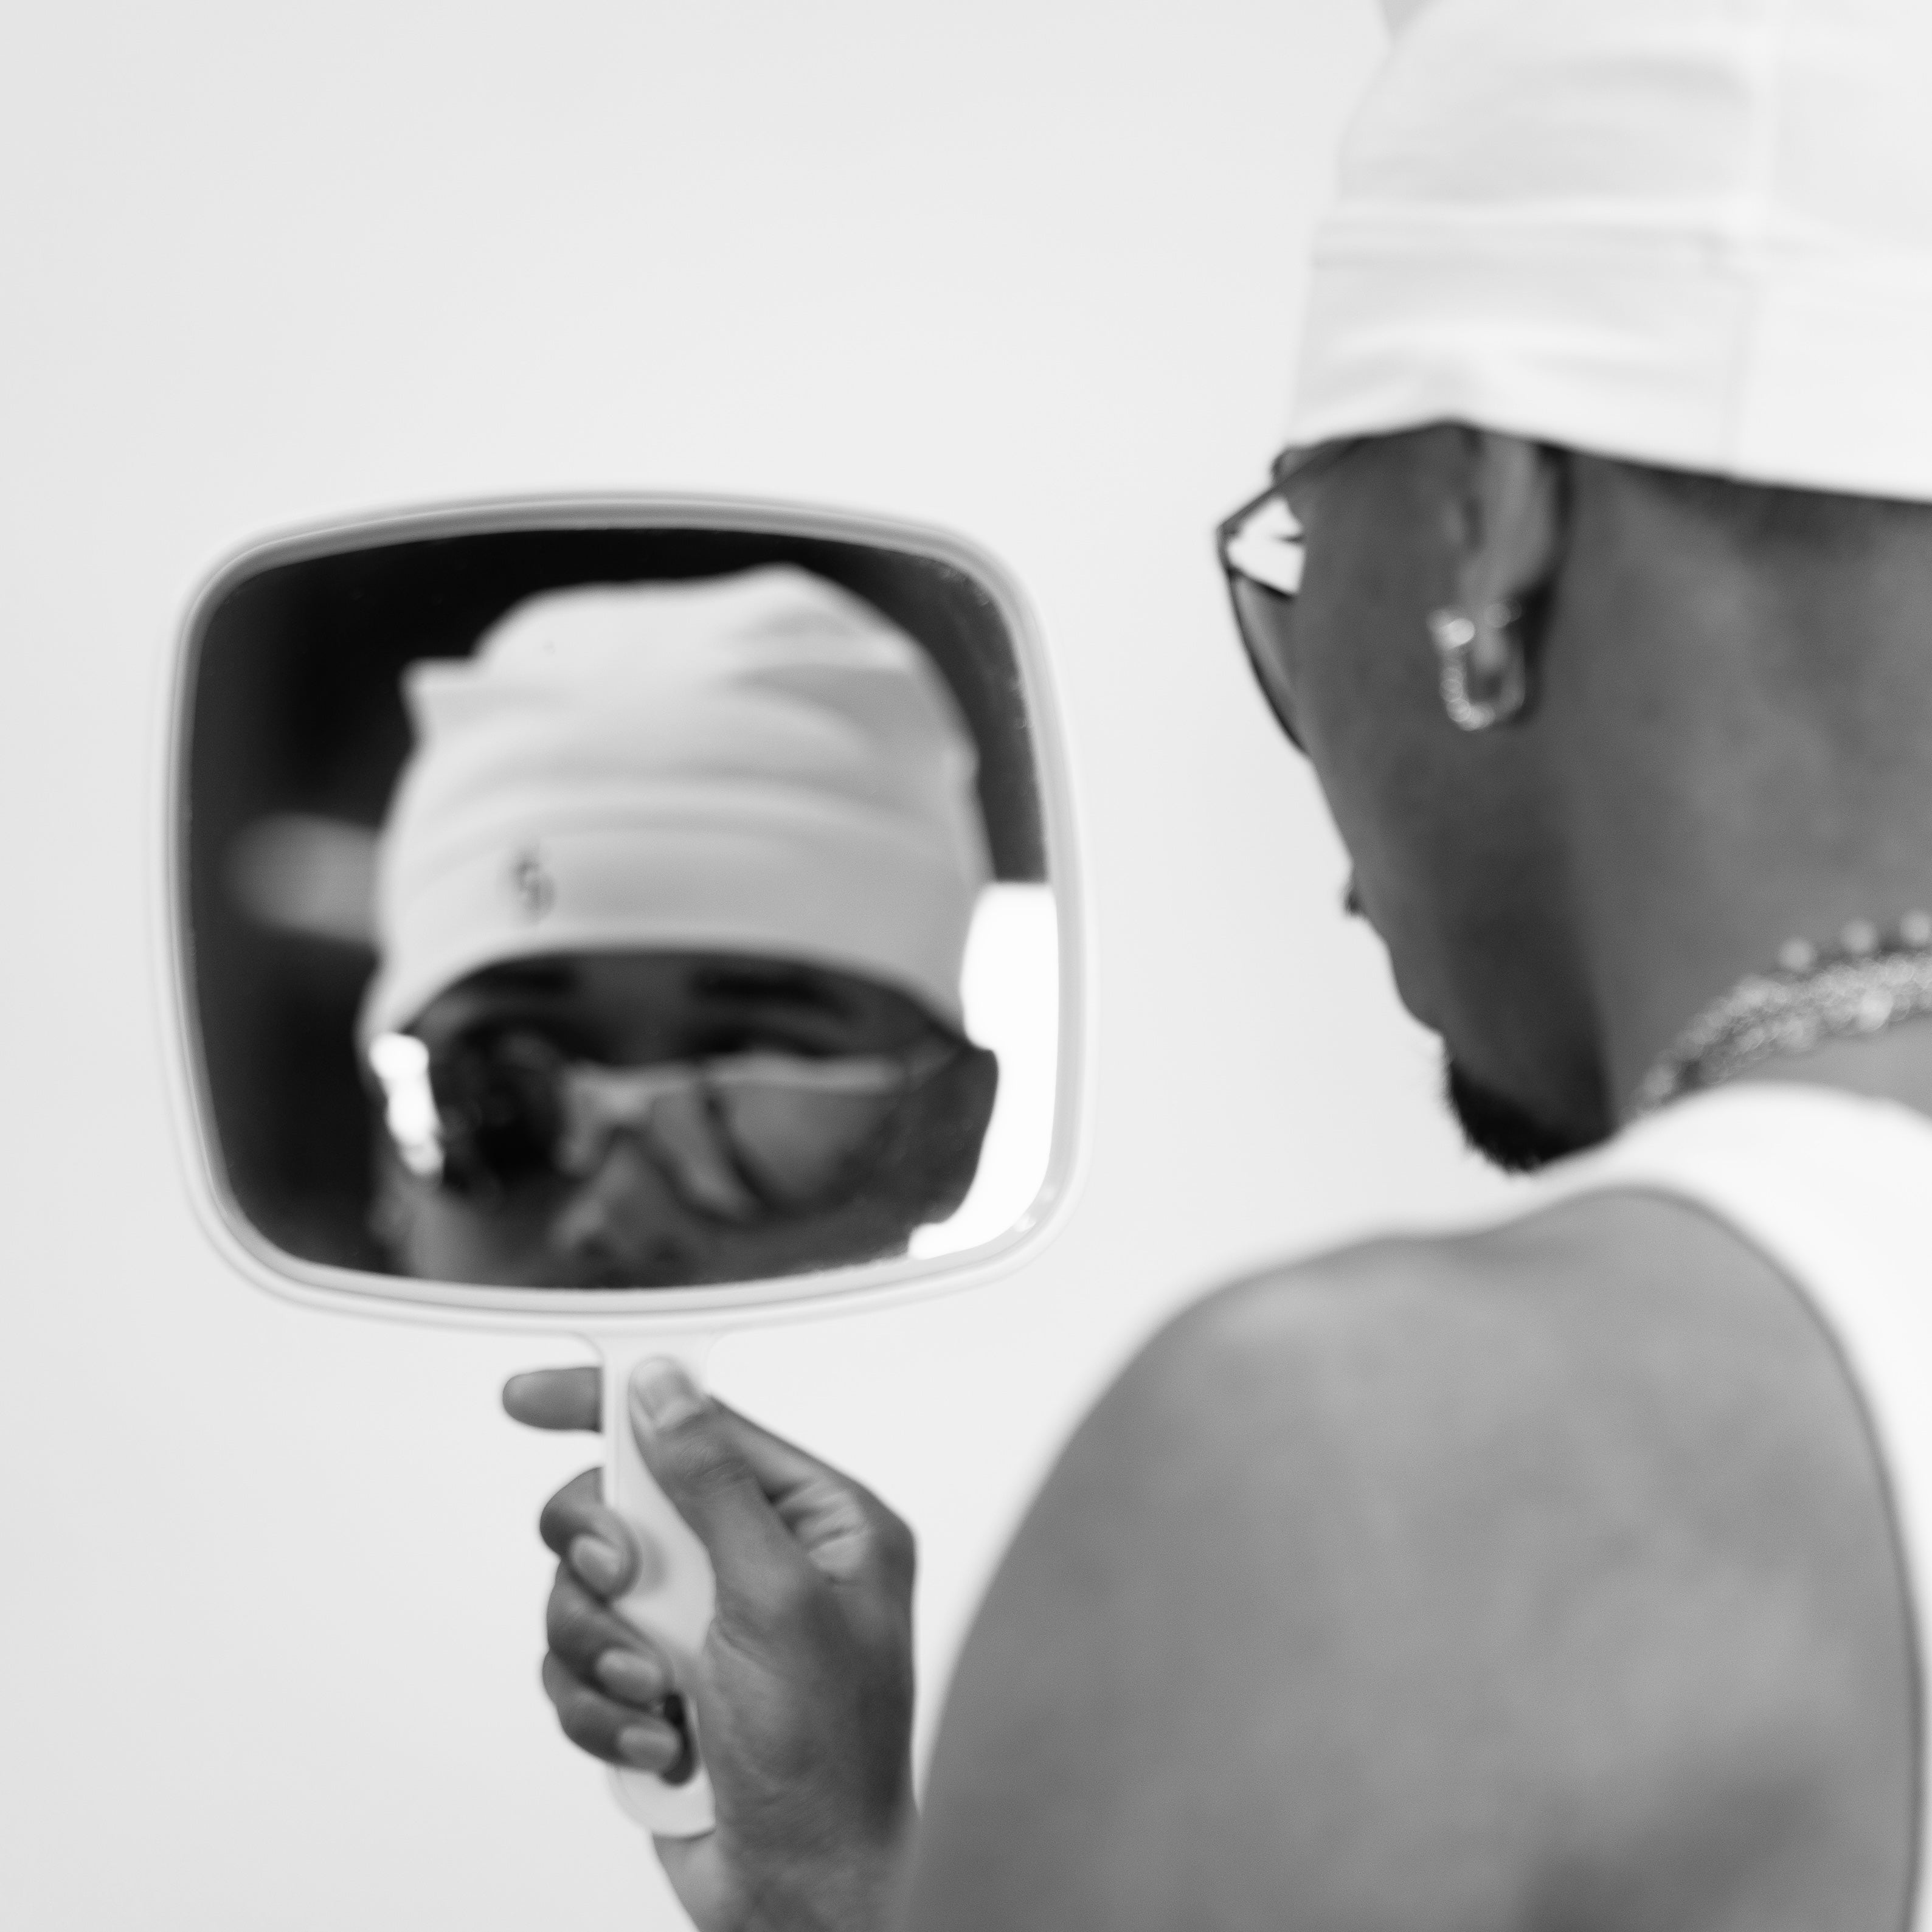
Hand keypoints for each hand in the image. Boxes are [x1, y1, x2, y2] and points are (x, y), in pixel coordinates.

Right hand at [504, 1363, 917, 1931]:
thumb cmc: (828, 1759)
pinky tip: (659, 1745)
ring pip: (588, 1589)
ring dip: (604, 1648)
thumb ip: (712, 1485)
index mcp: (816, 1522)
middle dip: (602, 1555)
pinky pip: (581, 1664)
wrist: (800, 1895)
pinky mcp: (659, 1686)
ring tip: (653, 1695)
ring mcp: (704, 1626)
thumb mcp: (774, 1600)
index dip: (612, 1404)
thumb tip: (664, 1389)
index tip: (530, 1396)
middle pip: (623, 1504)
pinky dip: (603, 1709)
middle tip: (623, 1587)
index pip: (699, 1427)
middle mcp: (759, 1562)